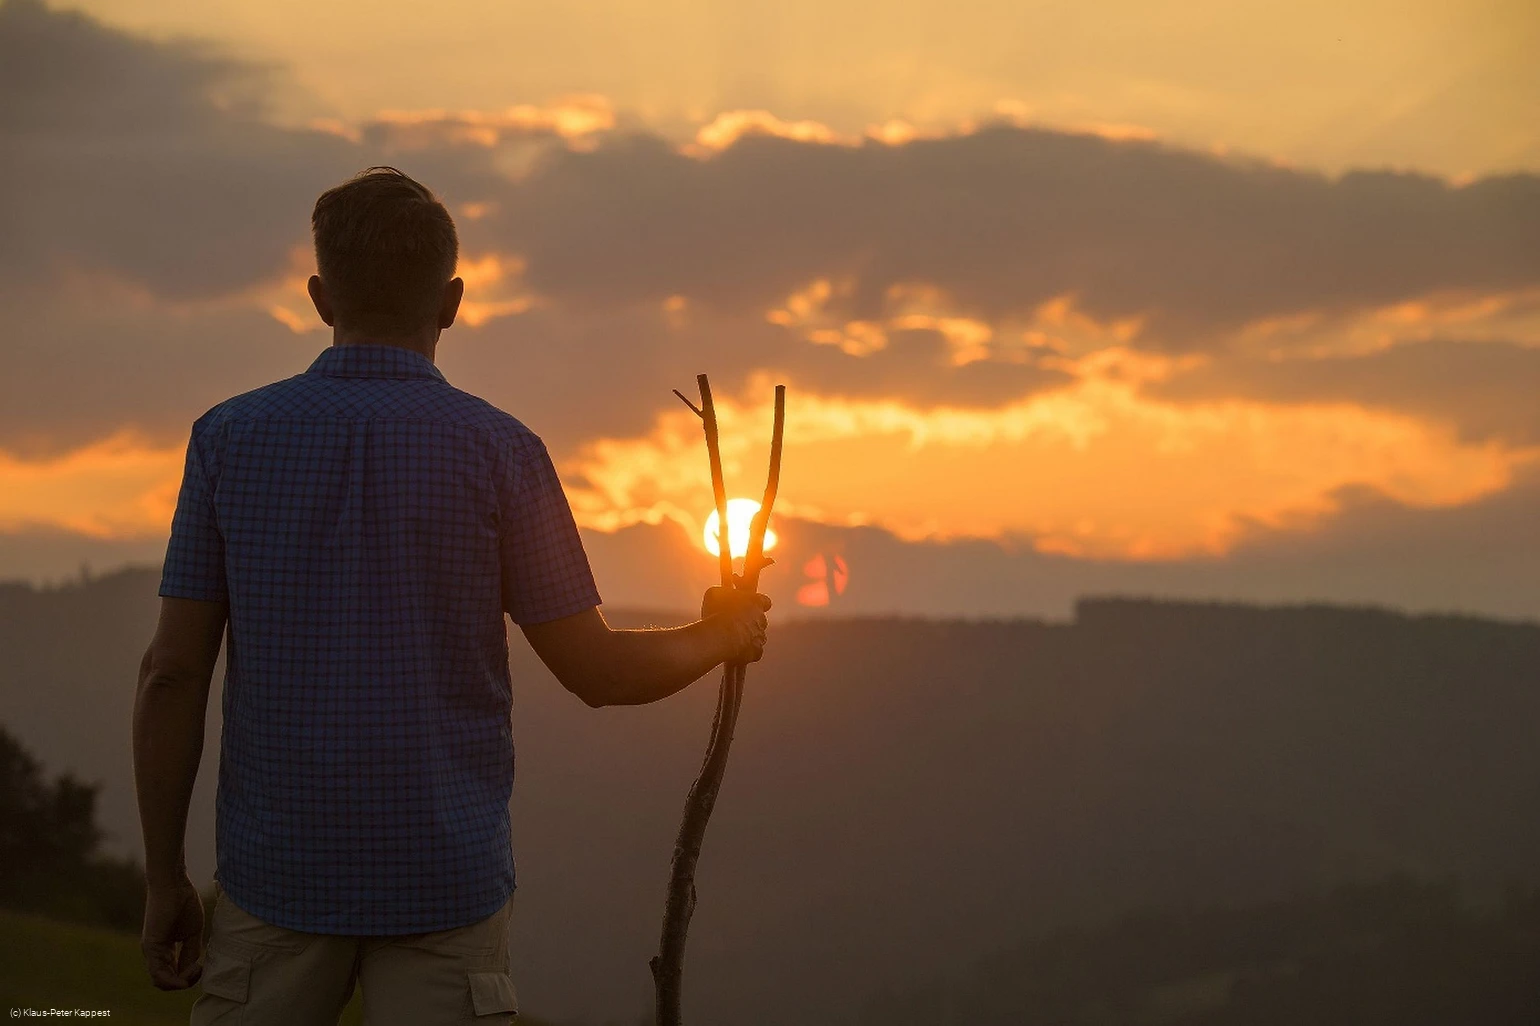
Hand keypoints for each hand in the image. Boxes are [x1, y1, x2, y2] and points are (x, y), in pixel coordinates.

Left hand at [141, 873, 203, 989]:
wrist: (174, 884)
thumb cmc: (184, 902)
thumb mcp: (193, 932)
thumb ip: (191, 951)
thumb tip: (192, 969)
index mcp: (165, 950)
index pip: (173, 974)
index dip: (189, 976)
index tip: (203, 966)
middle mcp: (155, 953)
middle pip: (166, 982)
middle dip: (185, 982)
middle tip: (199, 969)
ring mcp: (151, 951)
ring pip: (161, 981)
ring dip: (180, 982)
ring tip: (196, 969)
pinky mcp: (150, 947)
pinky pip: (158, 973)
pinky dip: (173, 980)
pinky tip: (188, 974)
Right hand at [702, 584, 771, 663]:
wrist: (721, 635)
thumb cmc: (717, 611)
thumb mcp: (714, 593)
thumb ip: (722, 593)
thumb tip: (718, 593)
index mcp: (756, 602)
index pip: (764, 601)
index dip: (757, 603)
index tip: (750, 604)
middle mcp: (761, 619)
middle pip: (759, 620)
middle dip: (749, 621)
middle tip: (734, 623)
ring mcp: (760, 636)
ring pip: (756, 637)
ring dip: (746, 637)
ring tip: (730, 640)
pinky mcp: (756, 652)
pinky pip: (754, 652)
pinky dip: (746, 653)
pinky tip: (734, 653)